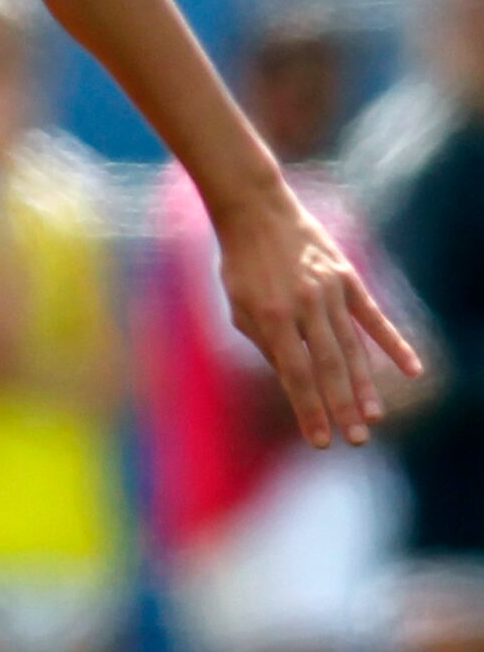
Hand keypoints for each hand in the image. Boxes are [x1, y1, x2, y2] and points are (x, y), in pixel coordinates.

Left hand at [214, 180, 422, 447]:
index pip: (294, 374)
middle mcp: (304, 305)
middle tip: (356, 440)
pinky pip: (374, 317)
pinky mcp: (348, 278)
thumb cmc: (242, 265)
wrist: (256, 211)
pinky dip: (394, 344)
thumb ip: (267, 344)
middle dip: (341, 407)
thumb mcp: (240, 306)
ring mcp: (330, 291)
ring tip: (373, 418)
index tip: (319, 441)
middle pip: (328, 366)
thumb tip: (293, 381)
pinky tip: (411, 370)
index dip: (308, 410)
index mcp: (271, 316)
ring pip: (353, 347)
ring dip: (364, 386)